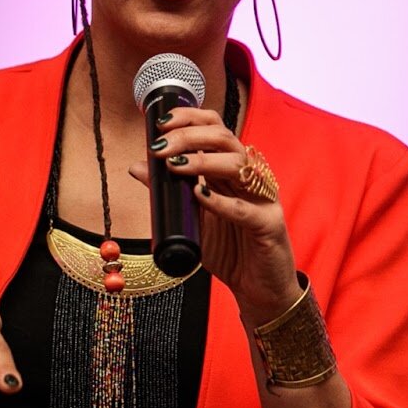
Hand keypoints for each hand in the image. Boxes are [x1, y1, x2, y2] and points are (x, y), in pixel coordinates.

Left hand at [128, 107, 298, 322]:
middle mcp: (249, 178)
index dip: (190, 118)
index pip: (216, 128)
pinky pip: (246, 209)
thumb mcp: (192, 218)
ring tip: (175, 166)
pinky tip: (200, 195)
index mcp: (231, 171)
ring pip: (238, 165)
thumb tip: (138, 166)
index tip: (161, 124)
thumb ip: (169, 192)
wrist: (258, 288)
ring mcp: (263, 199)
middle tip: (160, 147)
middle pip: (225, 139)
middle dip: (189, 136)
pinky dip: (221, 201)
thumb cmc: (230, 250)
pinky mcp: (269, 225)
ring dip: (203, 161)